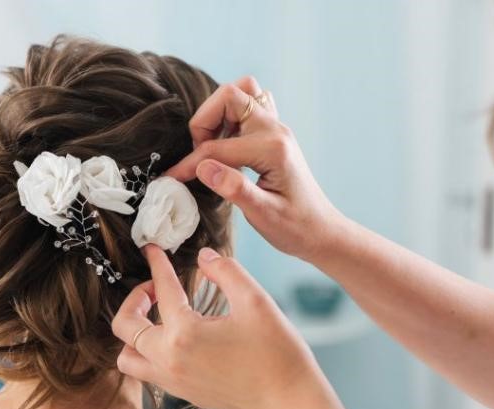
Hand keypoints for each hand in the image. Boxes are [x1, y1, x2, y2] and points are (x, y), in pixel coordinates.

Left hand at [112, 244, 330, 408]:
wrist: (291, 401)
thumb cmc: (278, 351)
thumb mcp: (255, 301)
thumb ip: (226, 271)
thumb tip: (204, 257)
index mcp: (184, 333)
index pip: (161, 289)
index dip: (157, 263)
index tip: (152, 248)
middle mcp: (169, 360)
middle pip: (124, 327)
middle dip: (134, 300)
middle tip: (155, 289)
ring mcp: (173, 382)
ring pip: (127, 358)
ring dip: (133, 334)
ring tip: (157, 317)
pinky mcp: (183, 394)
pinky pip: (148, 372)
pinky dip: (148, 352)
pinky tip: (173, 339)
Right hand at [166, 76, 348, 262]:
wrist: (320, 231)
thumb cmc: (294, 227)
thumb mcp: (263, 215)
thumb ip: (233, 188)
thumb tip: (202, 167)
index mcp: (271, 150)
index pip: (216, 147)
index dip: (189, 163)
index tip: (173, 179)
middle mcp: (275, 130)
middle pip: (229, 96)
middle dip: (204, 122)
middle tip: (199, 154)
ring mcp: (276, 128)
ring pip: (241, 93)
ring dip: (218, 113)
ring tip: (211, 146)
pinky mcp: (274, 133)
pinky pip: (251, 105)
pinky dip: (231, 116)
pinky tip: (225, 144)